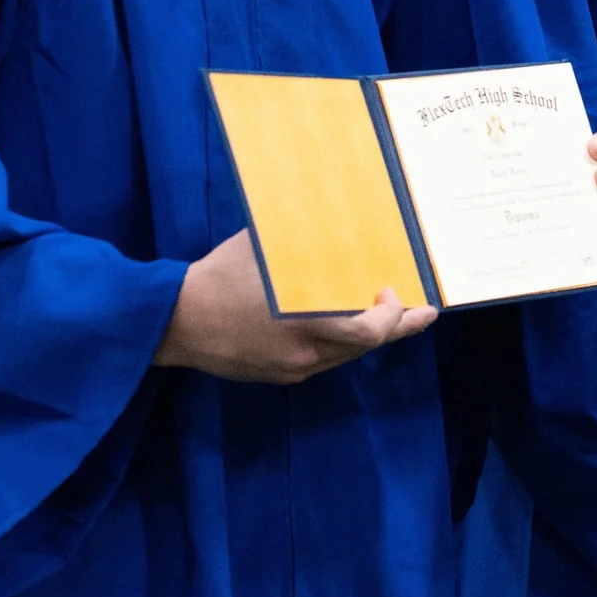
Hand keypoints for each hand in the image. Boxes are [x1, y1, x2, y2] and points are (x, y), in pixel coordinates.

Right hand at [154, 230, 435, 383]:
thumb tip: (334, 221)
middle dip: (399, 327)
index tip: (391, 291)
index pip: (368, 333)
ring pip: (346, 356)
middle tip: (424, 312)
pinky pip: (322, 360)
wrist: (173, 323)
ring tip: (393, 316)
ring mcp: (291, 368)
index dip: (391, 316)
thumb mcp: (265, 251)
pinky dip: (341, 343)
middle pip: (366, 348)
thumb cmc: (220, 277)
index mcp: (302, 321)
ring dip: (370, 336)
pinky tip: (344, 325)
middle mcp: (303, 353)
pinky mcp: (279, 376)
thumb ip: (301, 244)